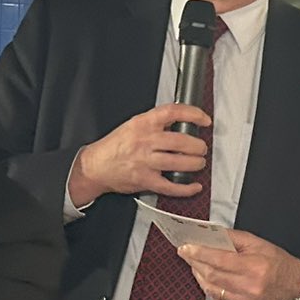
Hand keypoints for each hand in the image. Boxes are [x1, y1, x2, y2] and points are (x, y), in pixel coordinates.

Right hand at [69, 105, 211, 206]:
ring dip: (195, 164)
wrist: (94, 166)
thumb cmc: (115, 146)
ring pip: (178, 163)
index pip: (172, 112)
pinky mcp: (144, 180)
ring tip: (198, 163)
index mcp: (142, 124)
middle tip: (201, 148)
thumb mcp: (133, 125)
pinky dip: (186, 188)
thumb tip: (182, 122)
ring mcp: (144, 162)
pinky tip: (194, 186)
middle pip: (181, 141)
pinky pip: (170, 186)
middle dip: (198, 146)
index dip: (193, 114)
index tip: (204, 120)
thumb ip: (156, 123)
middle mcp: (145, 141)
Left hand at [181, 232, 299, 299]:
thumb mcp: (258, 243)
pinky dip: (209, 289)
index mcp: (254, 266)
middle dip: (195, 263)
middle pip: (212, 275)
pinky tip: (208, 280)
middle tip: (186, 253)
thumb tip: (211, 234)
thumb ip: (233, 238)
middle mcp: (249, 286)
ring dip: (199, 276)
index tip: (186, 248)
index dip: (199, 253)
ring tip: (196, 265)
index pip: (219, 259)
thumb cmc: (277, 263)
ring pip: (212, 289)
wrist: (295, 286)